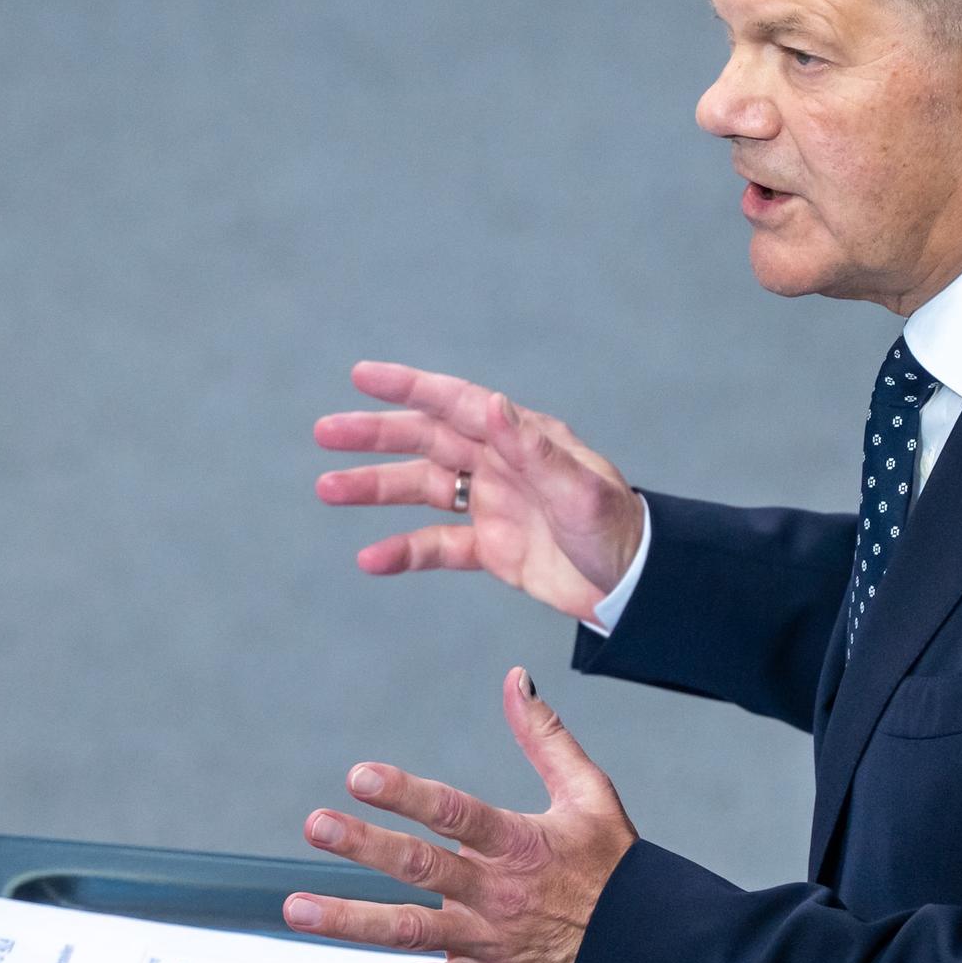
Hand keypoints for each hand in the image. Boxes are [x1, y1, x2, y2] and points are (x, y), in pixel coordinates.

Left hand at [286, 668, 637, 962]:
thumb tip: (516, 680)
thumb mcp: (590, 795)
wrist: (646, 954)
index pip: (456, 813)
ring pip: (408, 932)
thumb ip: (546, 737)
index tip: (360, 775)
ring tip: (296, 909)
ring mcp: (485, 940)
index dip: (408, 794)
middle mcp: (495, 893)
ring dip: (349, 920)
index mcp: (519, 843)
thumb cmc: (616, 871)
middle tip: (317, 825)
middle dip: (366, 845)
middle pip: (423, 868)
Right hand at [316, 361, 644, 621]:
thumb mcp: (579, 488)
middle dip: (375, 435)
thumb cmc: (617, 528)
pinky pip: (437, 545)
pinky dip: (403, 550)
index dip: (410, 388)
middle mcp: (500, 463)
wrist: (636, 586)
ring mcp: (493, 504)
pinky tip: (369, 559)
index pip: (457, 403)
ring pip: (422, 488)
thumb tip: (493, 404)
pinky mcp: (492, 548)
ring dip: (375, 488)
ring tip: (327, 489)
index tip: (362, 376)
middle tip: (325, 432)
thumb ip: (533, 450)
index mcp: (521, 438)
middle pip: (427, 439)